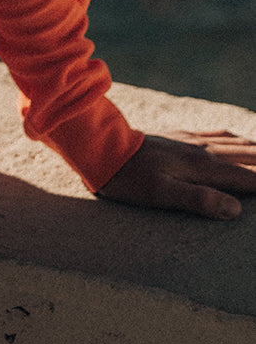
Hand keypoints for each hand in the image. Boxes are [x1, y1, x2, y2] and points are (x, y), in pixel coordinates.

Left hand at [97, 131, 255, 219]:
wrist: (103, 147)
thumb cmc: (130, 178)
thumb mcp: (162, 194)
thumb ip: (199, 199)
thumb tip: (235, 208)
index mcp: (202, 168)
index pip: (248, 178)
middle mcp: (202, 151)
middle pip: (247, 157)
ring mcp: (191, 141)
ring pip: (234, 144)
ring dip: (255, 149)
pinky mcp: (179, 136)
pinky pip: (216, 134)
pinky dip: (235, 138)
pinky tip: (236, 138)